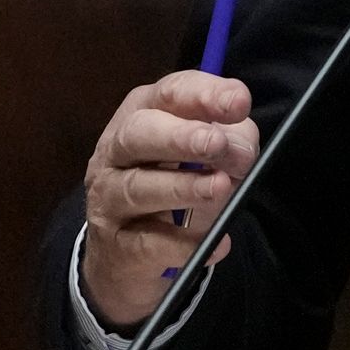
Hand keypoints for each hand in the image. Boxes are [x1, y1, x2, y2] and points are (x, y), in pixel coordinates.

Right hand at [78, 71, 258, 332]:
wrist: (130, 255)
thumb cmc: (175, 189)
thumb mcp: (208, 158)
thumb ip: (231, 144)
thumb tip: (241, 150)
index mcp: (143, 116)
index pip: (168, 94)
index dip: (203, 95)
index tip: (240, 103)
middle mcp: (117, 152)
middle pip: (138, 133)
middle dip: (179, 136)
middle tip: (216, 143)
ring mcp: (109, 198)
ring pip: (137, 187)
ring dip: (182, 187)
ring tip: (219, 188)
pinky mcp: (114, 245)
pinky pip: (148, 244)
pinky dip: (184, 245)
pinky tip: (217, 244)